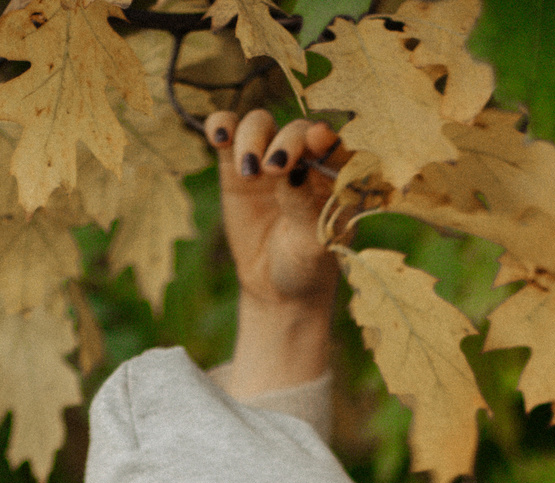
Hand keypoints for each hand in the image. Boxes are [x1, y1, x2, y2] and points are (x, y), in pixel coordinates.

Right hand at [206, 108, 345, 310]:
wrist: (274, 285)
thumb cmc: (306, 264)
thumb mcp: (311, 244)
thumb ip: (304, 208)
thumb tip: (294, 172)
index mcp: (335, 175)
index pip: (333, 145)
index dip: (325, 138)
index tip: (316, 139)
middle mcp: (304, 158)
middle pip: (295, 129)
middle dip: (285, 142)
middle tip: (273, 169)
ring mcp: (269, 157)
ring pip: (261, 124)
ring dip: (253, 138)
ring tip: (248, 172)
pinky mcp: (236, 164)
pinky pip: (228, 132)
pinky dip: (222, 126)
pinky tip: (218, 139)